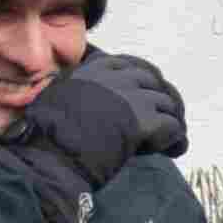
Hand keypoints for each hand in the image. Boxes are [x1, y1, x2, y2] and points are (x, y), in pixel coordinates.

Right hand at [23, 50, 183, 183]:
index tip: (146, 95)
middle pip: (153, 82)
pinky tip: (171, 151)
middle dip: (161, 100)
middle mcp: (114, 78)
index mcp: (91, 70)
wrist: (50, 158)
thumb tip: (98, 94)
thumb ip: (80, 88)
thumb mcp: (57, 97)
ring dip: (169, 120)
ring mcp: (130, 97)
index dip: (142, 80)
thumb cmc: (47, 135)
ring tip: (166, 139)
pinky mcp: (143, 120)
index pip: (129, 64)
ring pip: (166, 103)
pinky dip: (175, 140)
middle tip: (163, 119)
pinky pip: (173, 125)